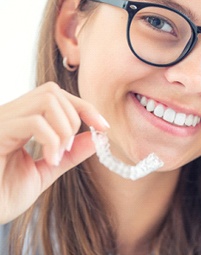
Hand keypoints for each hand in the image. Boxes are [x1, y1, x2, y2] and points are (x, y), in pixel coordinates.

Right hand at [0, 82, 108, 223]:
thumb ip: (71, 153)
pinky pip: (34, 121)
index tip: (103, 127)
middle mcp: (10, 114)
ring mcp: (2, 121)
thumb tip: (97, 137)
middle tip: (68, 148)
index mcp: (20, 120)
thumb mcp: (47, 170)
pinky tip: (50, 159)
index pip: (56, 96)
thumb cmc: (4, 194)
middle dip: (74, 118)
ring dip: (64, 127)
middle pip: (53, 91)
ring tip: (58, 155)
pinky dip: (52, 139)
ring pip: (47, 99)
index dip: (84, 107)